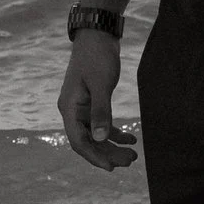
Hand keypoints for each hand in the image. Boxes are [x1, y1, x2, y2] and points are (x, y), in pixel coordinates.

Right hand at [57, 29, 138, 170]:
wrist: (97, 35)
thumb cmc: (97, 57)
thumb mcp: (101, 84)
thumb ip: (101, 112)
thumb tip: (100, 138)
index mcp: (69, 108)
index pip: (79, 141)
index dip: (94, 156)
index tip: (111, 168)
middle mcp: (73, 111)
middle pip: (88, 141)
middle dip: (108, 153)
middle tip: (131, 161)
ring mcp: (82, 108)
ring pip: (96, 135)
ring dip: (113, 146)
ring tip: (133, 154)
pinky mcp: (92, 102)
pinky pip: (102, 124)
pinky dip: (116, 133)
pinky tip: (131, 139)